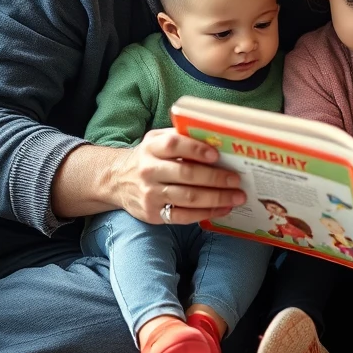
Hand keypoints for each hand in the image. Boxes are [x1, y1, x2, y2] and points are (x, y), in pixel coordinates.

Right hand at [112, 129, 245, 225]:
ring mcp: (150, 194)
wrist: (116, 180)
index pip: (174, 145)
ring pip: (188, 198)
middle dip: (215, 178)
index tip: (217, 155)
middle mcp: (149, 170)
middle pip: (186, 175)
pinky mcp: (153, 214)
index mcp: (152, 147)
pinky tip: (223, 209)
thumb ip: (180, 136)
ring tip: (237, 197)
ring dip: (216, 198)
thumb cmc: (148, 157)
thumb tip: (216, 138)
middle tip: (236, 180)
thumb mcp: (156, 140)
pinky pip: (183, 216)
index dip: (196, 149)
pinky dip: (206, 213)